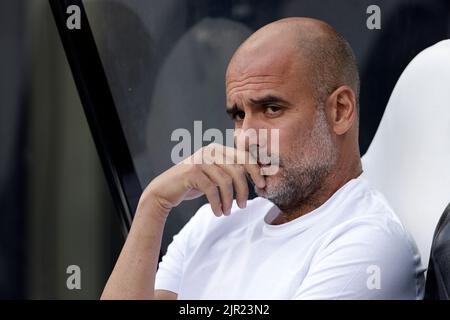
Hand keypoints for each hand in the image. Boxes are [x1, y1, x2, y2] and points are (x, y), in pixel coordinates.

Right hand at [141, 143, 265, 216]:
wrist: (165, 190)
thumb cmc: (193, 184)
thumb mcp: (214, 175)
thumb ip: (230, 172)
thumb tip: (256, 176)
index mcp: (218, 149)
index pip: (244, 157)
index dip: (256, 171)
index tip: (262, 185)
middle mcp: (210, 150)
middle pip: (237, 170)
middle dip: (243, 190)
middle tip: (243, 205)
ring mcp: (200, 160)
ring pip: (225, 181)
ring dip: (229, 200)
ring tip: (227, 211)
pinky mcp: (192, 172)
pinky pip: (212, 189)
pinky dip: (217, 204)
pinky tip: (218, 212)